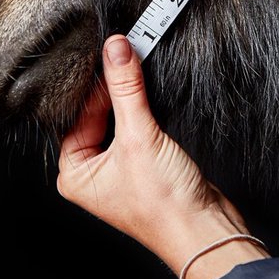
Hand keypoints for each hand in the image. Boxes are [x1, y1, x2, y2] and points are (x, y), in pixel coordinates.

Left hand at [58, 36, 268, 278]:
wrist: (204, 228)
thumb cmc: (164, 206)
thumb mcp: (139, 137)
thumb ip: (126, 89)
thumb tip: (116, 50)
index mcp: (74, 174)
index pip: (76, 115)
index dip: (94, 85)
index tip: (109, 54)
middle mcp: (93, 173)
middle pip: (97, 115)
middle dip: (113, 89)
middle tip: (125, 56)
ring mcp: (119, 169)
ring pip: (119, 119)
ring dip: (130, 97)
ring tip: (138, 71)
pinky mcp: (145, 163)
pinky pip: (138, 127)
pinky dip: (145, 109)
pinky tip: (152, 95)